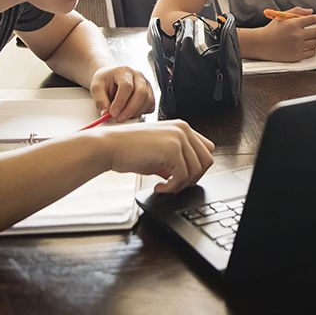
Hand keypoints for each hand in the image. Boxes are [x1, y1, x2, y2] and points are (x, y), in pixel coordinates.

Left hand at [90, 65, 155, 121]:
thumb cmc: (105, 81)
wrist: (111, 77)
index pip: (127, 86)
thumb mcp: (96, 87)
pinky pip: (150, 106)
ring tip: (122, 116)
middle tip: (118, 119)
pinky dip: (141, 112)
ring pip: (148, 100)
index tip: (112, 113)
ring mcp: (146, 85)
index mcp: (124, 72)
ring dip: (135, 112)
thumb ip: (100, 100)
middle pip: (141, 93)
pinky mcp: (150, 94)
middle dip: (130, 109)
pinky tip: (130, 113)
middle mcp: (138, 76)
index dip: (120, 102)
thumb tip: (106, 114)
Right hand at [97, 119, 214, 192]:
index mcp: (181, 127)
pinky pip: (183, 176)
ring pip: (197, 170)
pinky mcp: (172, 150)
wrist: (108, 147)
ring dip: (181, 185)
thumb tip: (187, 176)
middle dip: (193, 178)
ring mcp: (178, 138)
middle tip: (174, 185)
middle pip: (207, 160)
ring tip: (165, 186)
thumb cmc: (128, 149)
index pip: (206, 149)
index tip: (182, 178)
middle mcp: (183, 129)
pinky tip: (158, 187)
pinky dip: (172, 187)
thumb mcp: (158, 152)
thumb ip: (175, 161)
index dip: (197, 167)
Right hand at [259, 7, 315, 61]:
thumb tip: (311, 11)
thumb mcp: (283, 16)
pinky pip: (312, 52)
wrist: (261, 44)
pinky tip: (310, 45)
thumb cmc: (272, 29)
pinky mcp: (296, 56)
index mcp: (293, 23)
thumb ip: (297, 11)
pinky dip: (313, 48)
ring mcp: (297, 46)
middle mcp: (296, 35)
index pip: (314, 19)